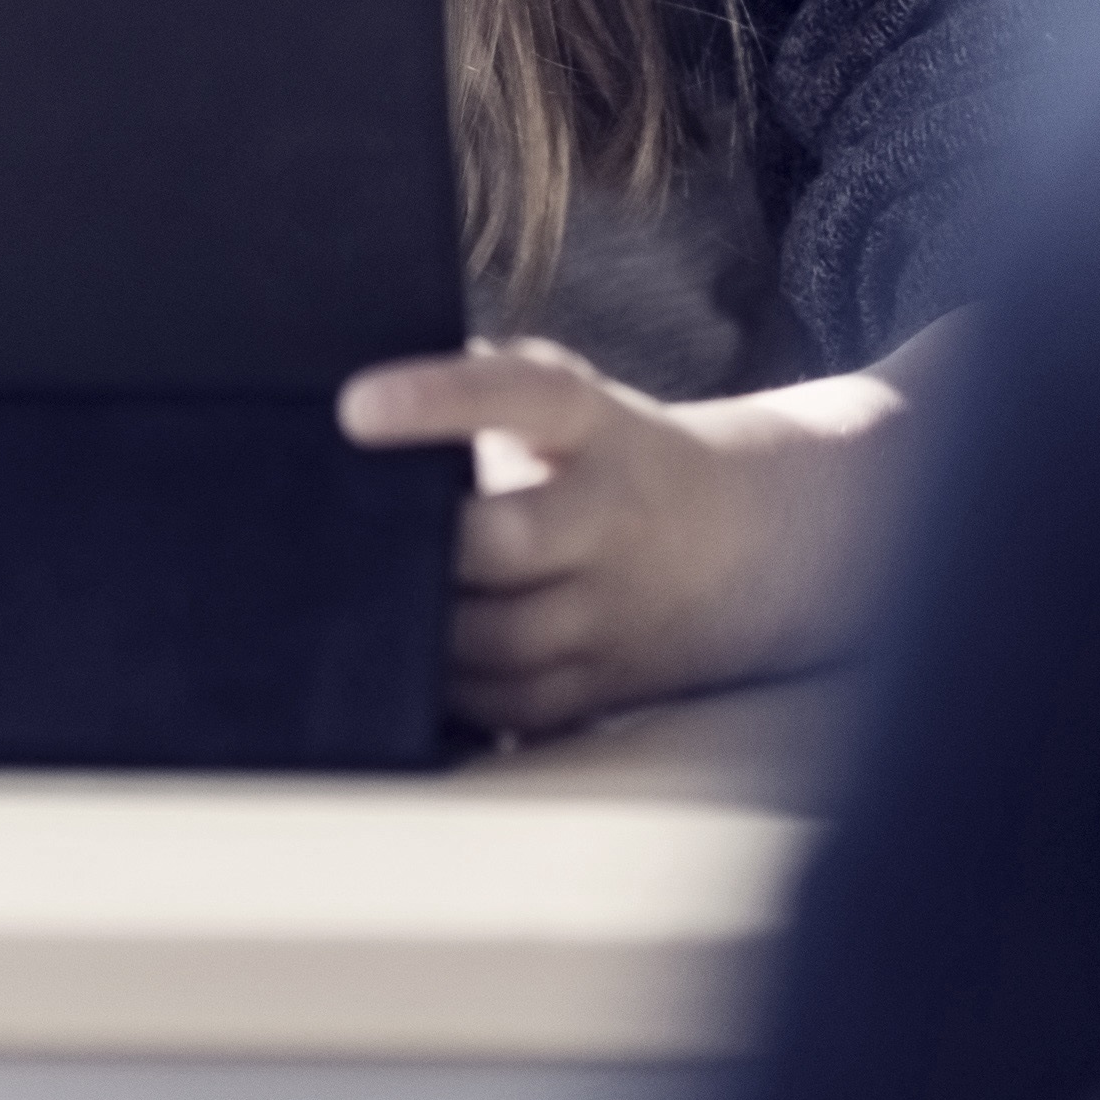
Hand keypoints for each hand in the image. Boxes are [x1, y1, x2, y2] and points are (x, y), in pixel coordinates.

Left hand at [339, 337, 923, 738]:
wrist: (748, 542)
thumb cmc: (610, 460)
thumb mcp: (570, 406)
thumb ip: (480, 392)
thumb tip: (353, 393)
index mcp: (597, 427)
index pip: (524, 393)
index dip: (440, 398)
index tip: (355, 406)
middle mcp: (612, 517)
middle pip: (507, 542)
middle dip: (427, 551)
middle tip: (350, 544)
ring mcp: (613, 609)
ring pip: (503, 642)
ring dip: (427, 637)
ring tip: (364, 613)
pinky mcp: (604, 683)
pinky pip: (517, 707)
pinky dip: (456, 698)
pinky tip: (411, 675)